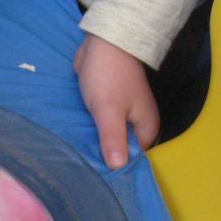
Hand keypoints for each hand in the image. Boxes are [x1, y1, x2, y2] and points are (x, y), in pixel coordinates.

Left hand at [74, 34, 158, 169]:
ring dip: (93, 145)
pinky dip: (89, 131)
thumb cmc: (109, 76)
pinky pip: (98, 126)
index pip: (133, 159)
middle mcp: (137, 124)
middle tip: (81, 172)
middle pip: (120, 150)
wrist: (104, 41)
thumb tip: (118, 168)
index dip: (117, 169)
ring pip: (107, 138)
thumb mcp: (109, 111)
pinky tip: (75, 141)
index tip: (98, 180)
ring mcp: (122, 115)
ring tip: (74, 160)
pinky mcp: (107, 107)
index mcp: (146, 128)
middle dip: (103, 158)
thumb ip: (113, 140)